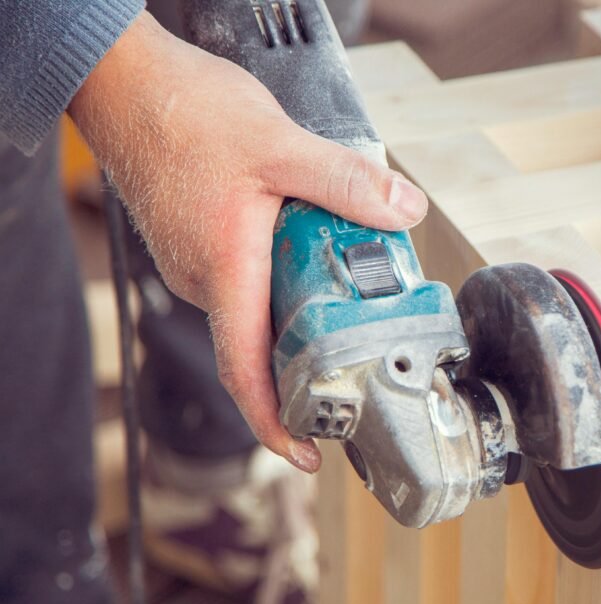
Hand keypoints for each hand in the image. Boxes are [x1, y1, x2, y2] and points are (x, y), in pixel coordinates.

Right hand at [69, 12, 427, 471]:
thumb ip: (346, 182)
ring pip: (259, 307)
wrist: (127, 83)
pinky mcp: (199, 244)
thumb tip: (405, 211)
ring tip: (350, 291)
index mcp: (224, 273)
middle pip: (263, 343)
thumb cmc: (186, 113)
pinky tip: (313, 249)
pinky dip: (283, 278)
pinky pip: (247, 280)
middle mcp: (205, 280)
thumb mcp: (280, 143)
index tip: (308, 455)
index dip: (275, 423)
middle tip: (366, 351)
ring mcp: (197, 264)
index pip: (246, 371)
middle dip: (313, 355)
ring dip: (303, 307)